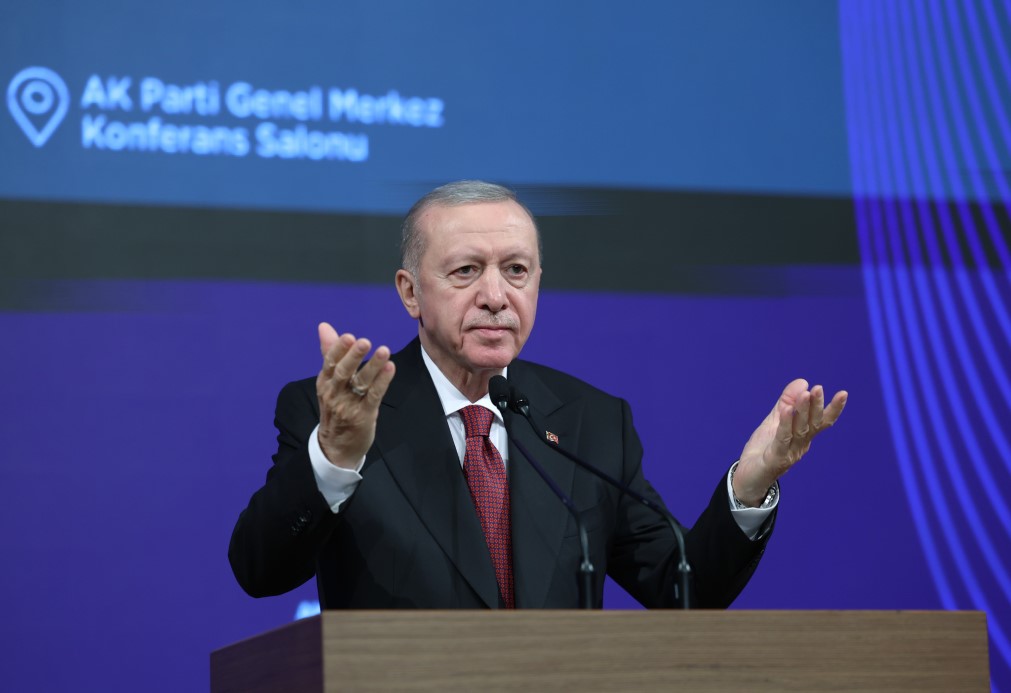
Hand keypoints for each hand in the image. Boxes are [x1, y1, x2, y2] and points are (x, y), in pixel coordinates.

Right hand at [315, 322, 395, 467]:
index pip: (329, 363)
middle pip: (343, 372)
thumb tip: (324, 326)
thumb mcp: (329, 381)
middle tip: (365, 341)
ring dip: (373, 366)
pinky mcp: (364, 415)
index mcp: (325, 382)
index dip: (338, 349)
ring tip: (384, 350)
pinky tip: (390, 368)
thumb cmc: (335, 406)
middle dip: (353, 356)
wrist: (336, 446)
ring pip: (361, 383)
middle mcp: (335, 393)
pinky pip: (374, 396)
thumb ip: (329, 352)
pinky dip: (382, 381)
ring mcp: (349, 405)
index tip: (348, 336)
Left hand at [733, 380, 847, 505]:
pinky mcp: (775, 458)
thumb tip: (803, 381)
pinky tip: (786, 410)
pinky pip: (782, 439)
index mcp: (803, 436)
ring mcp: (789, 453)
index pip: (821, 421)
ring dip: (803, 411)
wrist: (747, 477)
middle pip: (812, 424)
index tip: (844, 393)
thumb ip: (787, 402)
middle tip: (818, 388)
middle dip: (816, 406)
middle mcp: (801, 445)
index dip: (833, 409)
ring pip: (799, 430)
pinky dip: (785, 423)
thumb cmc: (764, 448)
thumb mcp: (775, 420)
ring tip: (805, 394)